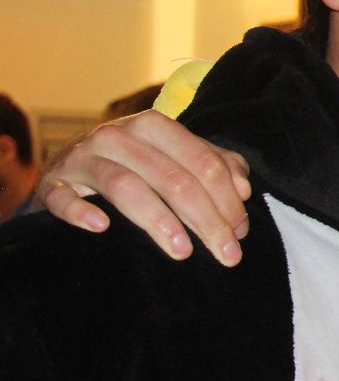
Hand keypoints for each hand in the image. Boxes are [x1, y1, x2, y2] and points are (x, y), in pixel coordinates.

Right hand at [37, 110, 251, 265]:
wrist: (67, 171)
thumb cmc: (133, 166)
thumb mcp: (175, 158)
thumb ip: (214, 166)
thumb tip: (244, 188)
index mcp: (153, 126)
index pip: (203, 162)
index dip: (228, 200)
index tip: (242, 233)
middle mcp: (117, 136)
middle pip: (172, 178)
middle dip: (206, 220)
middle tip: (226, 254)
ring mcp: (81, 158)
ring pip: (126, 186)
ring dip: (158, 220)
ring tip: (183, 251)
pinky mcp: (52, 183)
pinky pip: (63, 197)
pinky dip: (80, 212)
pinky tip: (102, 227)